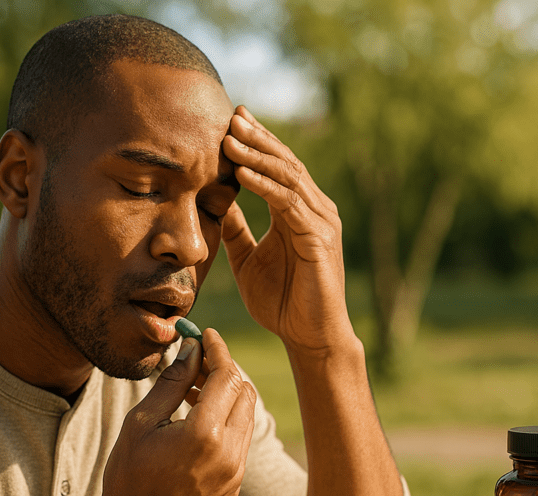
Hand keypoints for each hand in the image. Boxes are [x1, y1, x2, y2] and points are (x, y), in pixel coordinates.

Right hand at [90, 330, 255, 495]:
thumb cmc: (128, 478)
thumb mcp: (141, 423)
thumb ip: (172, 382)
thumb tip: (192, 349)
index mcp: (205, 435)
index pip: (227, 377)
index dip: (218, 351)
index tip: (207, 336)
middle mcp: (230, 454)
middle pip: (244, 393)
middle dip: (224, 371)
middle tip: (196, 363)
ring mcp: (236, 473)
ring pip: (247, 417)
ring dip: (228, 397)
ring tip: (192, 392)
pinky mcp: (235, 486)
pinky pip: (241, 442)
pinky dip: (227, 422)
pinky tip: (198, 421)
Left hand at [221, 105, 354, 353]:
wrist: (309, 337)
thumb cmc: (282, 302)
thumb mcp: (247, 258)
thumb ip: (236, 228)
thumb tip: (215, 201)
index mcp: (300, 212)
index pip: (278, 167)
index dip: (257, 143)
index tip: (231, 121)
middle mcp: (316, 210)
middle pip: (285, 163)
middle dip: (258, 139)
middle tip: (231, 116)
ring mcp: (322, 223)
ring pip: (288, 178)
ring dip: (257, 157)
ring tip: (230, 139)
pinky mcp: (320, 240)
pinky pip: (289, 205)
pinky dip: (265, 187)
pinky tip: (242, 174)